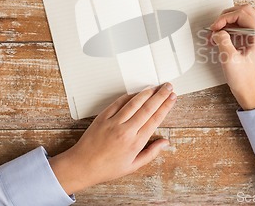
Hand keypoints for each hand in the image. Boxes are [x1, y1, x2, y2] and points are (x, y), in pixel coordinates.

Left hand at [49, 84, 176, 194]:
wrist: (82, 166)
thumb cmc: (107, 168)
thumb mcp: (133, 166)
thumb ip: (151, 153)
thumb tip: (165, 143)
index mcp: (135, 142)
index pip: (155, 119)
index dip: (166, 106)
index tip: (172, 98)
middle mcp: (126, 130)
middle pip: (148, 108)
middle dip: (160, 95)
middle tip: (168, 87)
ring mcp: (114, 122)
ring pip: (134, 102)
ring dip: (147, 92)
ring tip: (156, 86)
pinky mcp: (103, 117)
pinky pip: (119, 102)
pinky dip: (130, 95)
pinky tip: (137, 92)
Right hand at [209, 5, 254, 109]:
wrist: (250, 91)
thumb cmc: (244, 79)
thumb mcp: (229, 59)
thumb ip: (223, 40)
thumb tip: (218, 31)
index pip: (242, 14)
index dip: (225, 18)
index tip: (215, 27)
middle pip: (243, 11)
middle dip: (226, 18)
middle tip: (215, 28)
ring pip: (242, 17)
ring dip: (227, 23)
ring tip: (216, 35)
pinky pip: (242, 26)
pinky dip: (230, 29)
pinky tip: (221, 38)